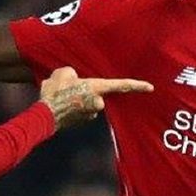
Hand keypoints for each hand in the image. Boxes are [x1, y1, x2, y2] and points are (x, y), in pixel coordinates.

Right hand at [38, 66, 152, 128]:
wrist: (45, 115)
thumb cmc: (56, 91)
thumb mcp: (64, 72)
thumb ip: (73, 75)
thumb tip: (73, 79)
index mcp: (96, 88)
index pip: (121, 86)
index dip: (136, 85)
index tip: (150, 87)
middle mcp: (97, 103)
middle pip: (96, 94)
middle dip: (85, 90)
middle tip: (68, 87)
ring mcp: (89, 115)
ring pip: (87, 103)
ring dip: (77, 98)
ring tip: (60, 94)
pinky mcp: (80, 122)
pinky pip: (78, 110)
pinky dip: (71, 107)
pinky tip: (58, 103)